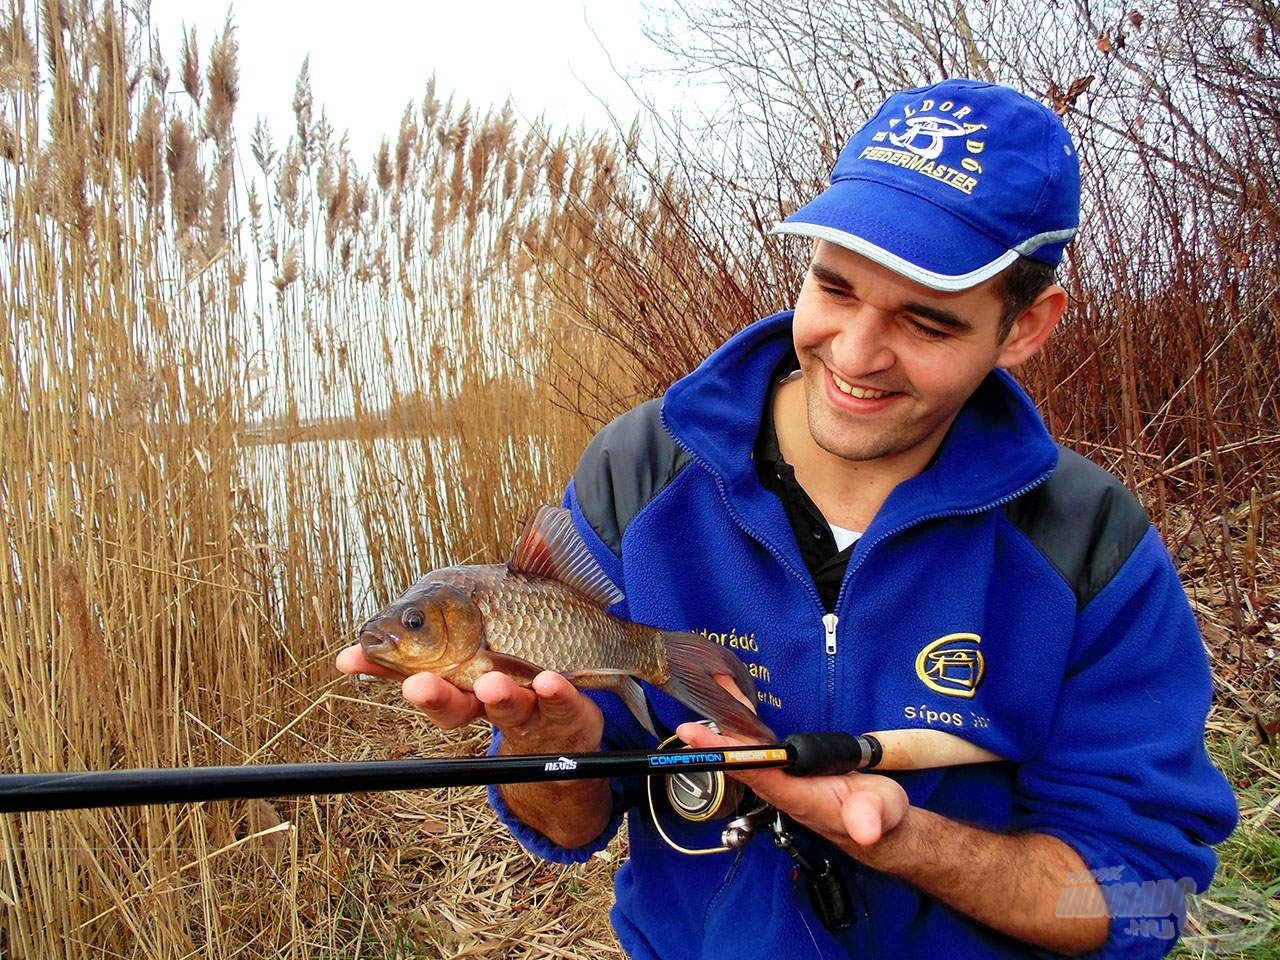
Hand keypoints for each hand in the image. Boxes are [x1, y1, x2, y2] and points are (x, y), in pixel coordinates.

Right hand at [335, 644, 603, 752]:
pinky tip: (552, 680)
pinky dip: (557, 694)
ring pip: (509, 707)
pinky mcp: (569, 710)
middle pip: (455, 705)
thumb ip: (442, 626)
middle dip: (435, 695)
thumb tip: (364, 641)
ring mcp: (529, 708)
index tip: (351, 658)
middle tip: (418, 684)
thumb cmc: (516, 670)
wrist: (569, 723)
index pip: (414, 676)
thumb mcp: (476, 640)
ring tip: (490, 682)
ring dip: (498, 695)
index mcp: (457, 682)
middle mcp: (486, 701)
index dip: (382, 668)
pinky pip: (563, 704)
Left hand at [677, 721, 908, 854]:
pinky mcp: (790, 768)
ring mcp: (784, 777)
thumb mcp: (881, 814)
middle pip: (739, 758)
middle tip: (688, 703)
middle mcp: (782, 786)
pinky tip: (732, 702)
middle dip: (712, 734)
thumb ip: (870, 818)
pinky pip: (758, 744)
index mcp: (798, 795)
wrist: (882, 829)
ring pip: (745, 750)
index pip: (754, 771)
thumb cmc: (877, 817)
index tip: (696, 736)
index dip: (724, 752)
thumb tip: (865, 828)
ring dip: (724, 723)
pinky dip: (742, 722)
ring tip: (706, 690)